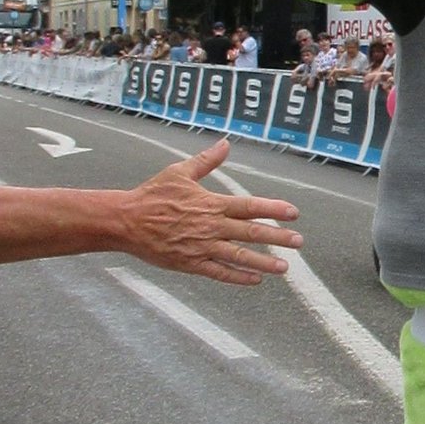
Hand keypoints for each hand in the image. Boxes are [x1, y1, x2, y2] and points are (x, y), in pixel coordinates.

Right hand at [121, 139, 301, 283]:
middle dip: (277, 238)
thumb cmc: (152, 195)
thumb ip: (207, 161)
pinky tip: (255, 280)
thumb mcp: (179, 172)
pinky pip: (218, 272)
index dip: (273, 209)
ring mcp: (201, 247)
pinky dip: (238, 277)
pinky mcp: (190, 263)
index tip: (294, 213)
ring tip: (284, 268)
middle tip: (298, 242)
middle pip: (250, 233)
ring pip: (239, 257)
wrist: (125, 221)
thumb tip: (226, 143)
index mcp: (211, 204)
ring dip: (263, 262)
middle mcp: (210, 226)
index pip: (249, 207)